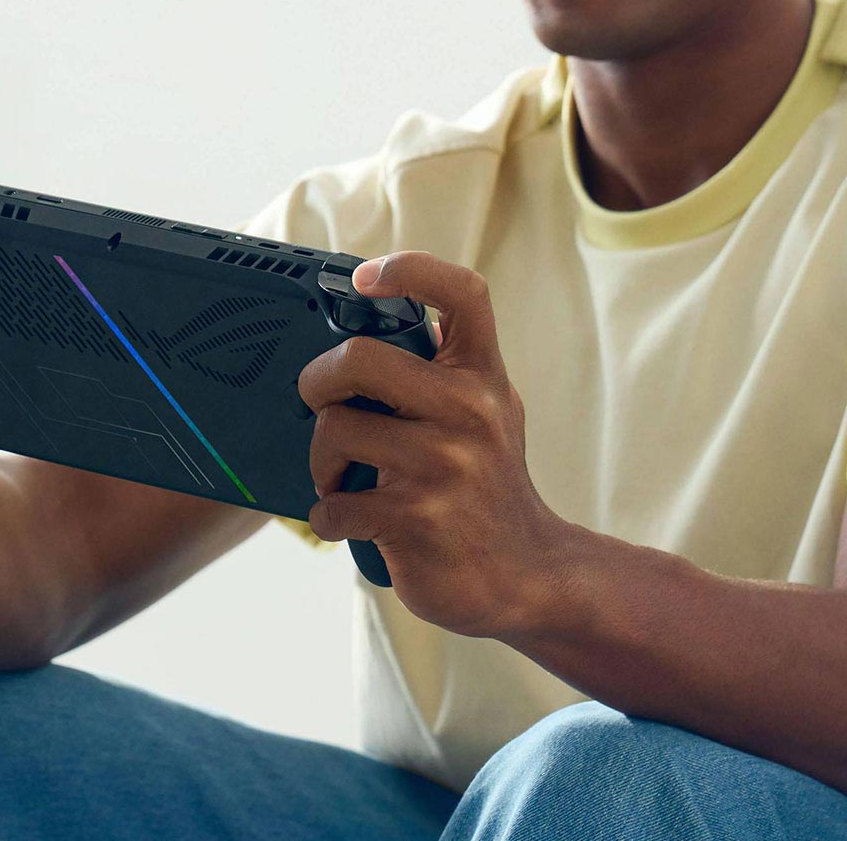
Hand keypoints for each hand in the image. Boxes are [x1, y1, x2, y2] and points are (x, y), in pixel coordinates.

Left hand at [299, 251, 566, 635]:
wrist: (529, 577)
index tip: (365, 280)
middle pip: (359, 357)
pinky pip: (335, 503)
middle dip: (317, 381)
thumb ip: (443, 374)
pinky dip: (329, 516)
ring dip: (320, 461)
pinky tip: (350, 521)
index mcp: (483, 377)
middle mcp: (470, 411)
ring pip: (335, 430)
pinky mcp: (418, 517)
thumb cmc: (488, 490)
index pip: (462, 293)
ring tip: (338, 478)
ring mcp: (445, 464)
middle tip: (319, 404)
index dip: (410, 269)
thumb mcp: (488, 416)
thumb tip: (367, 332)